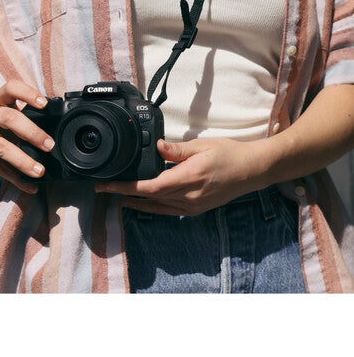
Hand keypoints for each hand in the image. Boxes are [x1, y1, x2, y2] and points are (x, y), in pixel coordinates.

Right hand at [0, 80, 54, 193]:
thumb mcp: (3, 115)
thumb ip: (24, 117)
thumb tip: (55, 130)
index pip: (11, 88)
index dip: (28, 93)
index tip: (45, 104)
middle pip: (9, 118)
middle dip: (32, 132)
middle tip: (49, 145)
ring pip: (1, 147)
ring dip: (23, 161)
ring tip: (39, 171)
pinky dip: (16, 178)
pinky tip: (29, 185)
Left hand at [95, 138, 268, 215]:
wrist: (252, 171)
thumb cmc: (229, 155)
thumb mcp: (202, 146)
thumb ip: (176, 149)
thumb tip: (156, 146)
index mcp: (188, 178)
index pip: (149, 187)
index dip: (125, 187)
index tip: (107, 186)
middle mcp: (189, 196)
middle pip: (149, 198)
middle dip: (125, 193)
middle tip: (105, 188)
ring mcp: (193, 205)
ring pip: (158, 206)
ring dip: (137, 202)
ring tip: (119, 197)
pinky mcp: (198, 208)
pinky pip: (170, 210)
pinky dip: (154, 208)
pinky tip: (144, 205)